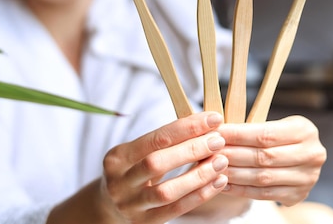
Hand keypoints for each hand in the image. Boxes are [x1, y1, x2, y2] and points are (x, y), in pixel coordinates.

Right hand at [100, 112, 229, 223]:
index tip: (212, 119)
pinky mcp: (144, 223)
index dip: (186, 128)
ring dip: (198, 175)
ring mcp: (131, 205)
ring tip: (221, 162)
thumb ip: (163, 142)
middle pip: (157, 163)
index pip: (155, 138)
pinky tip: (218, 182)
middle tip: (218, 140)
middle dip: (191, 150)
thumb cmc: (133, 172)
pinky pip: (176, 209)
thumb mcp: (136, 154)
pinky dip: (200, 195)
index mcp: (118, 157)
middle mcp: (119, 181)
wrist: (111, 207)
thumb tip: (204, 124)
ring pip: (167, 191)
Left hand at [218, 115, 326, 205]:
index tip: (215, 133)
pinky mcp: (299, 195)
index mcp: (304, 131)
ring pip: (262, 177)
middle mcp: (311, 155)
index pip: (265, 134)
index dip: (237, 135)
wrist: (304, 156)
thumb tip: (215, 130)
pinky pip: (264, 194)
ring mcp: (307, 178)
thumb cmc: (282, 135)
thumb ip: (252, 128)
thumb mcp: (276, 123)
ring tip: (212, 168)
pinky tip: (223, 183)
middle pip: (263, 157)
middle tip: (209, 152)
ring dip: (233, 173)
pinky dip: (241, 189)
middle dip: (232, 154)